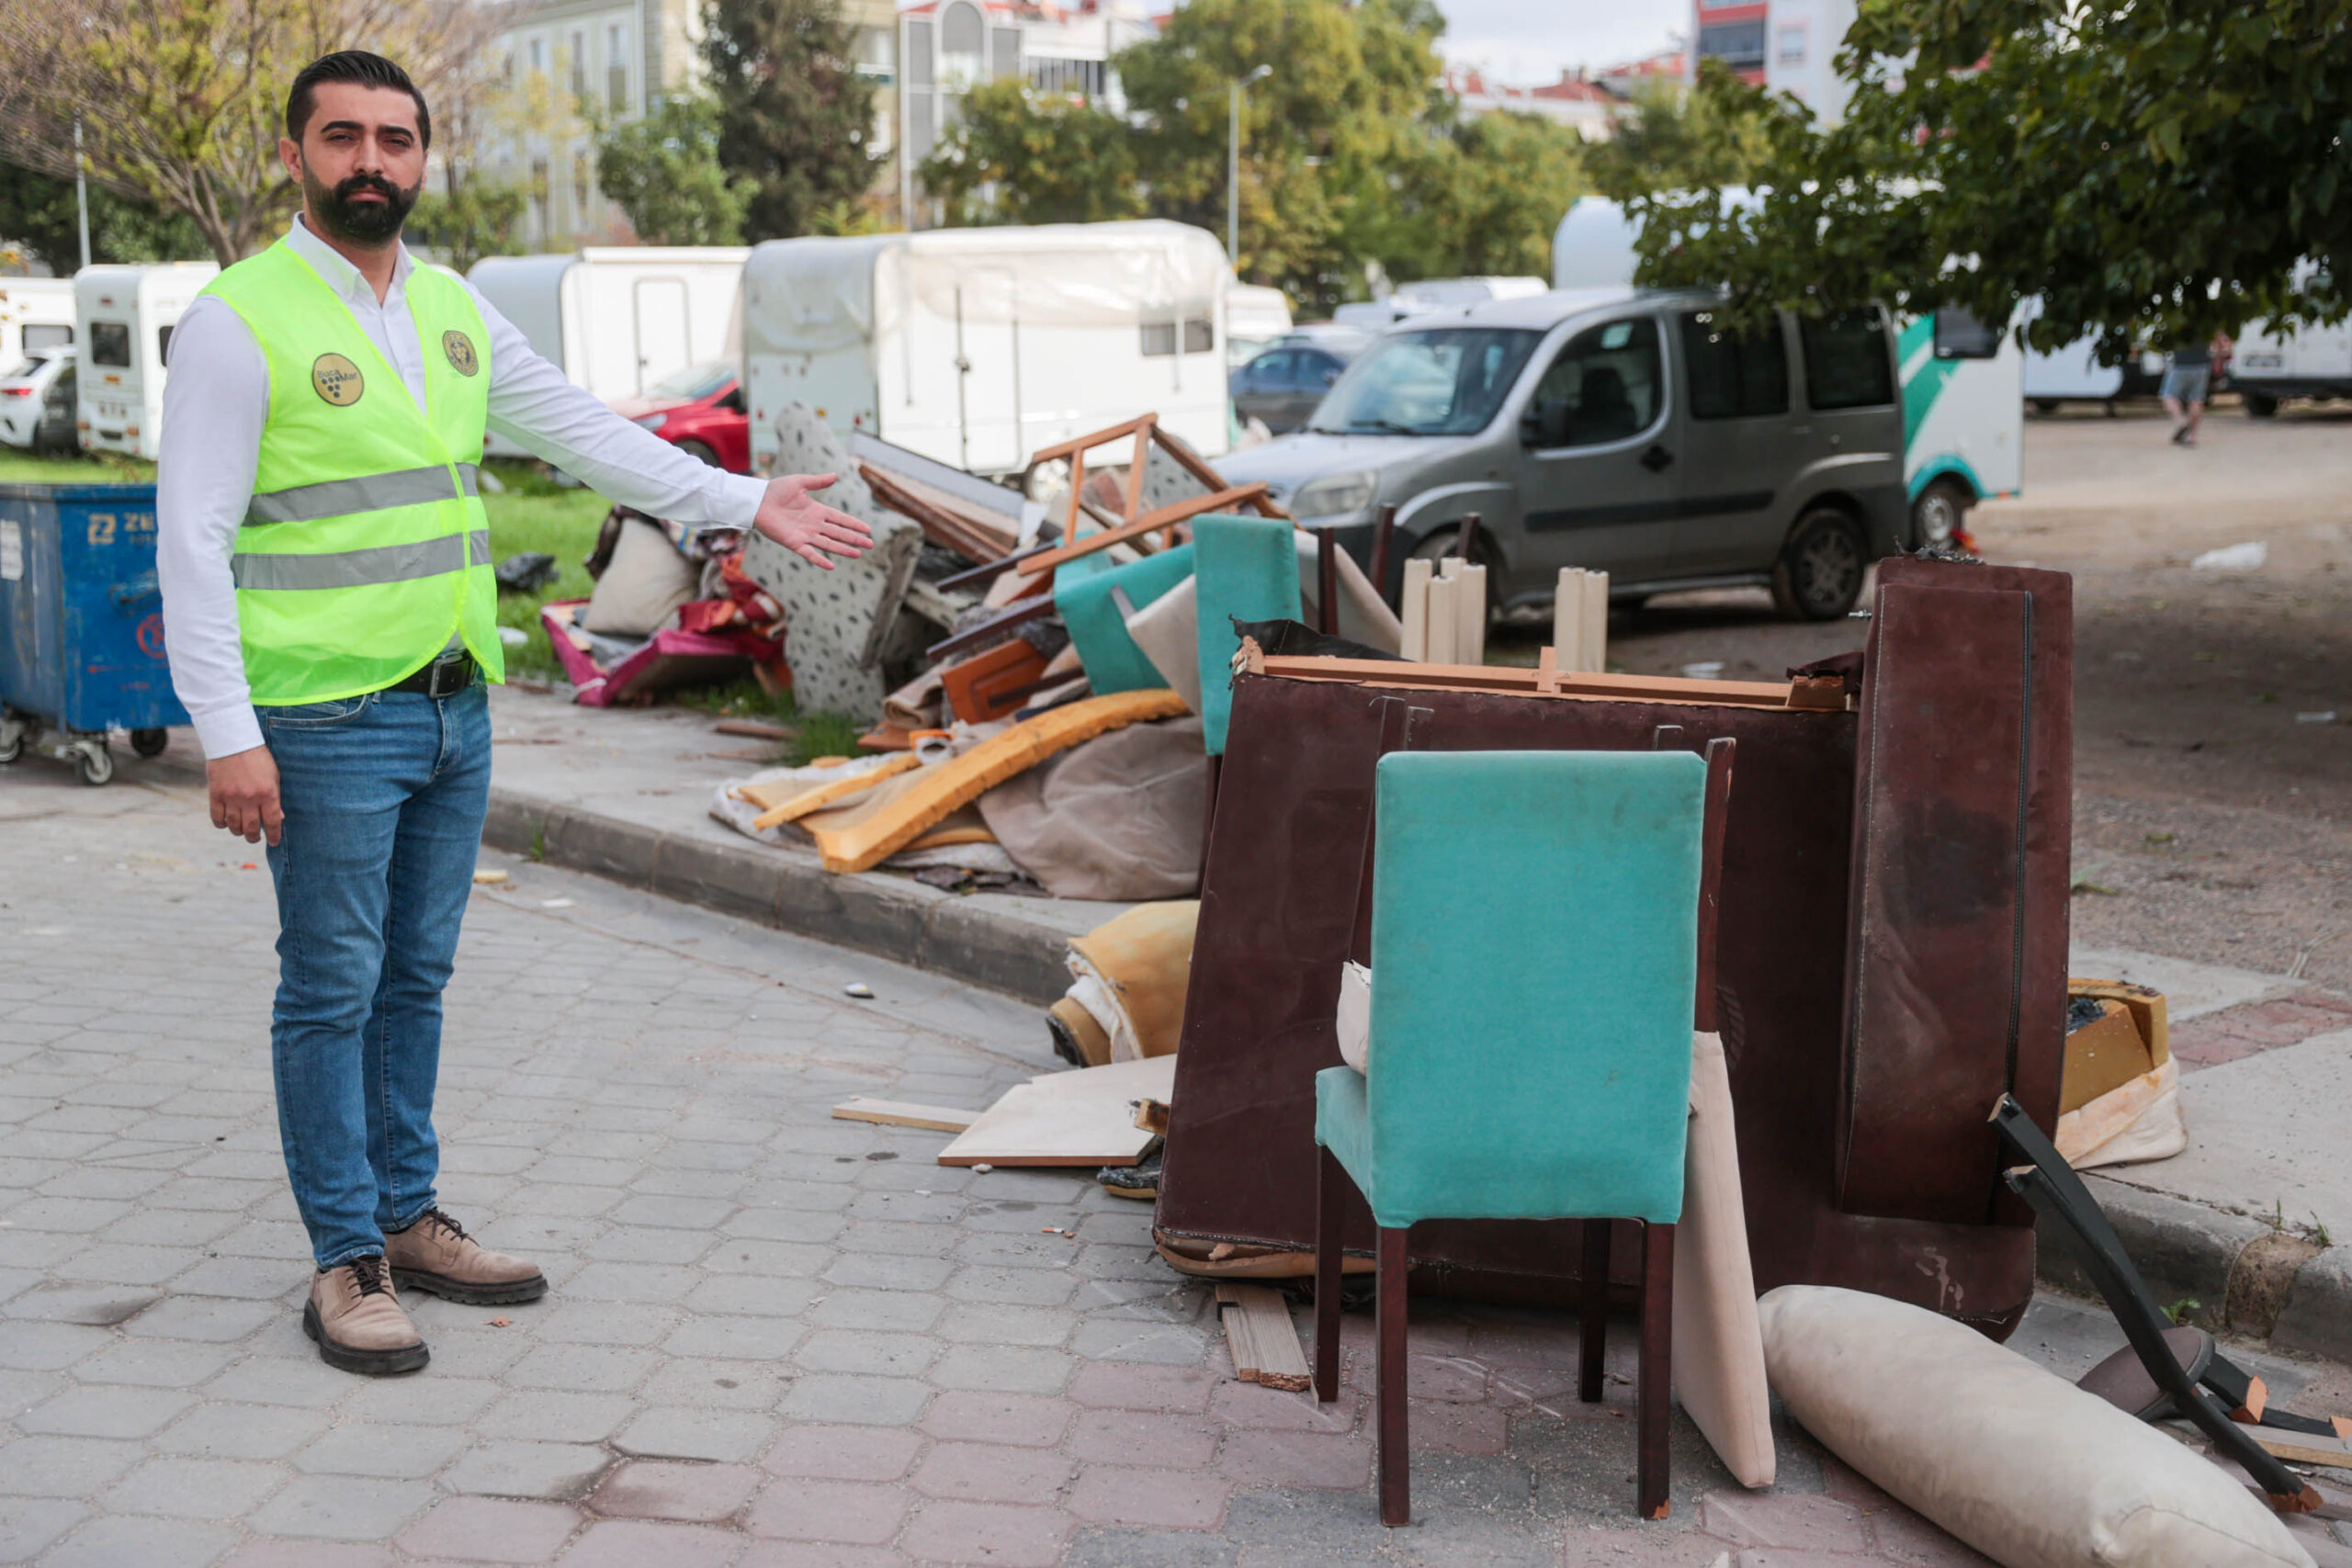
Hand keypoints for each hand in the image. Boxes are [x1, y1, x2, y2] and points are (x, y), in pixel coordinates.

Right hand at [208, 746, 282, 845]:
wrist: (233, 742)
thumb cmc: (258, 759)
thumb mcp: (273, 776)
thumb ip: (275, 798)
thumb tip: (278, 818)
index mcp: (268, 793)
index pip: (273, 822)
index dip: (274, 835)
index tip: (273, 842)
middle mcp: (250, 798)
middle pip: (251, 828)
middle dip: (254, 837)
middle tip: (255, 837)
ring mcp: (231, 797)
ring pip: (234, 826)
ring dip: (238, 831)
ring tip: (241, 830)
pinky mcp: (216, 794)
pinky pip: (217, 818)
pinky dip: (222, 824)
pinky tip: (226, 823)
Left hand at [752, 473, 873, 570]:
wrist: (757, 501)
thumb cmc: (775, 490)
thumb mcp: (799, 482)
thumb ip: (818, 482)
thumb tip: (836, 475)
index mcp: (817, 510)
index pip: (840, 519)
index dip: (854, 524)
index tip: (868, 530)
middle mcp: (814, 524)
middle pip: (839, 533)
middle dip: (854, 539)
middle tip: (870, 545)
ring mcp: (805, 535)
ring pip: (829, 544)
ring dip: (843, 549)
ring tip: (858, 554)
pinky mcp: (794, 543)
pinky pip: (809, 553)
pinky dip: (820, 560)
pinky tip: (831, 566)